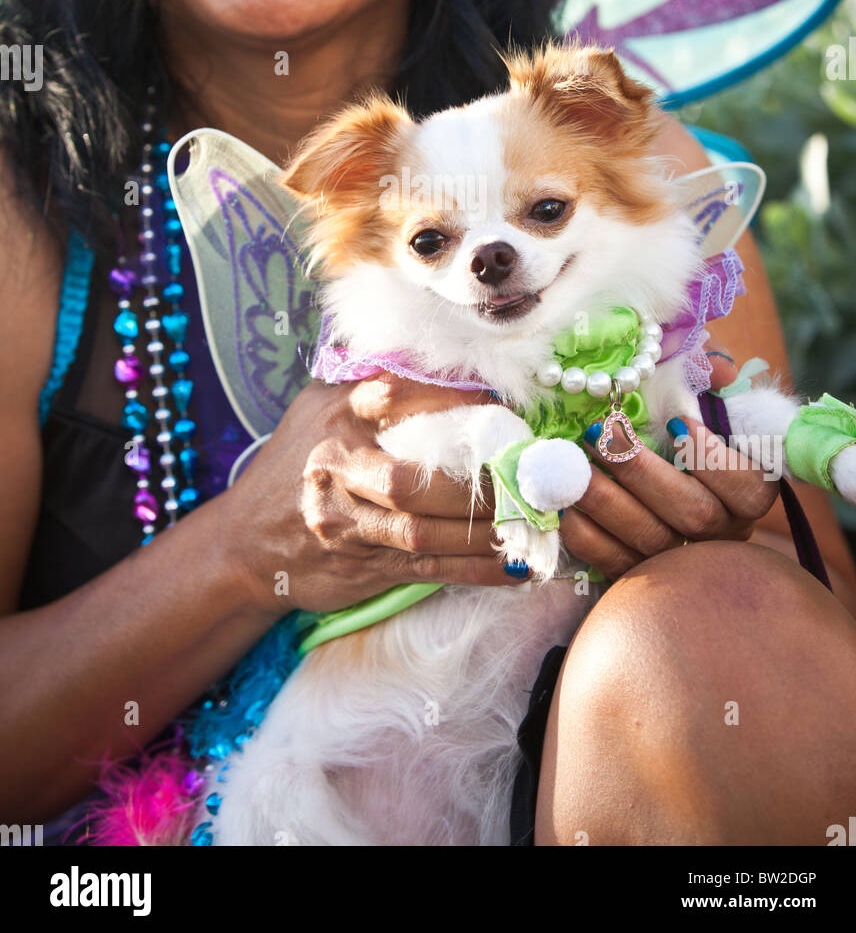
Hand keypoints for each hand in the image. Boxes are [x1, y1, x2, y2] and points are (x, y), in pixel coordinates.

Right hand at [220, 372, 526, 616]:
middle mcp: (336, 466)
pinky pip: (427, 567)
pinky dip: (475, 569)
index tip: (503, 405)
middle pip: (412, 477)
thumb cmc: (298, 465)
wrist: (244, 543)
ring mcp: (344, 522)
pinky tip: (514, 566)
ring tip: (534, 520)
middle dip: (477, 481)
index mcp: (334, 414)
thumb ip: (370, 383)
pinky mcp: (359, 564)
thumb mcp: (319, 409)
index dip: (455, 398)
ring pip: (423, 529)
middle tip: (527, 476)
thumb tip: (444, 363)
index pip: (397, 395)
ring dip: (485, 529)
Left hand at [558, 354, 779, 581]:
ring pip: (649, 539)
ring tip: (571, 461)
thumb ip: (713, 381)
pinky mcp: (638, 578)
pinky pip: (612, 562)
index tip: (676, 422)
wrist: (644, 491)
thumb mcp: (703, 404)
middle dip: (640, 469)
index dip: (713, 459)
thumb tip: (718, 369)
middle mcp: (719, 534)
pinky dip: (584, 531)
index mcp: (744, 497)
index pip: (748, 488)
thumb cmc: (679, 437)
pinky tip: (564, 500)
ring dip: (604, 497)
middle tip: (598, 432)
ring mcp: (679, 562)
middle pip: (692, 513)